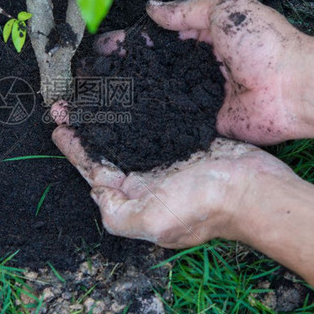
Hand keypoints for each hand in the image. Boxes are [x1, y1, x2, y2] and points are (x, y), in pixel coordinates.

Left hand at [51, 116, 295, 247]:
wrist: (256, 190)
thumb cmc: (206, 206)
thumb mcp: (154, 221)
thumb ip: (117, 213)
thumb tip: (95, 191)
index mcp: (135, 197)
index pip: (95, 170)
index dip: (75, 149)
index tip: (58, 125)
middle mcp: (146, 178)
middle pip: (108, 149)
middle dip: (86, 127)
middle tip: (68, 102)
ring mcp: (165, 157)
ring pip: (127, 132)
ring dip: (108, 114)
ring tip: (91, 92)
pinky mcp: (183, 139)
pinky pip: (152, 121)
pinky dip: (137, 108)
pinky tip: (128, 92)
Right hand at [97, 0, 313, 144]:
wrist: (292, 89)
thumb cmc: (262, 43)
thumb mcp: (225, 8)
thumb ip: (185, 9)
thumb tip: (150, 8)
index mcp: (198, 35)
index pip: (153, 37)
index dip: (127, 41)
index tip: (100, 46)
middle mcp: (192, 65)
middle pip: (148, 66)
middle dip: (120, 68)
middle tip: (89, 74)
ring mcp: (194, 94)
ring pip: (153, 92)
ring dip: (126, 93)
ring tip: (95, 96)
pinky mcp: (199, 120)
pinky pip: (167, 117)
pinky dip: (145, 118)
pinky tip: (119, 120)